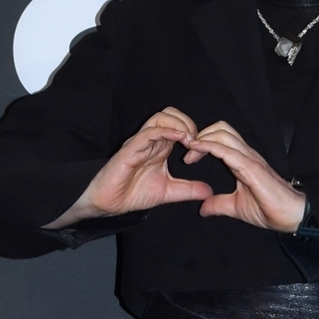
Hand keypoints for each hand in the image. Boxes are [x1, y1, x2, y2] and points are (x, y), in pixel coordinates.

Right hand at [44, 107, 212, 227]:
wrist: (109, 204)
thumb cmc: (133, 193)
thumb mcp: (168, 192)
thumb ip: (188, 189)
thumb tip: (209, 193)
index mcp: (160, 147)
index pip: (179, 125)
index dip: (194, 131)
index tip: (204, 147)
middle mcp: (151, 140)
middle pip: (170, 114)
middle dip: (187, 122)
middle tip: (197, 141)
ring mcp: (140, 142)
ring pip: (160, 118)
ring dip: (179, 125)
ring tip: (189, 140)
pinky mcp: (130, 149)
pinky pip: (149, 132)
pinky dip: (166, 131)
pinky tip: (179, 139)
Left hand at [184, 121, 305, 231]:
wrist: (291, 216)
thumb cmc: (269, 210)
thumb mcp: (236, 207)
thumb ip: (219, 204)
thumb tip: (203, 209)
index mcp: (242, 161)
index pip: (220, 138)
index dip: (202, 141)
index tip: (188, 155)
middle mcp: (246, 154)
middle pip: (221, 128)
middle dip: (200, 135)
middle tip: (187, 151)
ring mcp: (249, 158)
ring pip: (223, 133)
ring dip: (202, 138)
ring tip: (189, 150)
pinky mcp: (251, 167)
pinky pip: (227, 150)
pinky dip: (209, 146)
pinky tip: (196, 150)